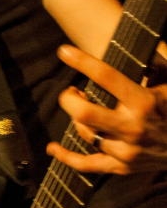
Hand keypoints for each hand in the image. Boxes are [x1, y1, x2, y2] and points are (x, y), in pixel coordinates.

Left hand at [46, 44, 166, 173]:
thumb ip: (160, 59)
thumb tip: (148, 41)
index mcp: (145, 102)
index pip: (106, 76)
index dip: (82, 62)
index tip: (64, 51)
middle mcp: (132, 128)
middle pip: (84, 113)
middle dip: (70, 99)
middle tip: (72, 91)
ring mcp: (126, 151)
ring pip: (85, 134)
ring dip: (77, 119)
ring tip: (80, 107)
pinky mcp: (122, 167)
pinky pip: (87, 165)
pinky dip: (67, 157)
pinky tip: (53, 148)